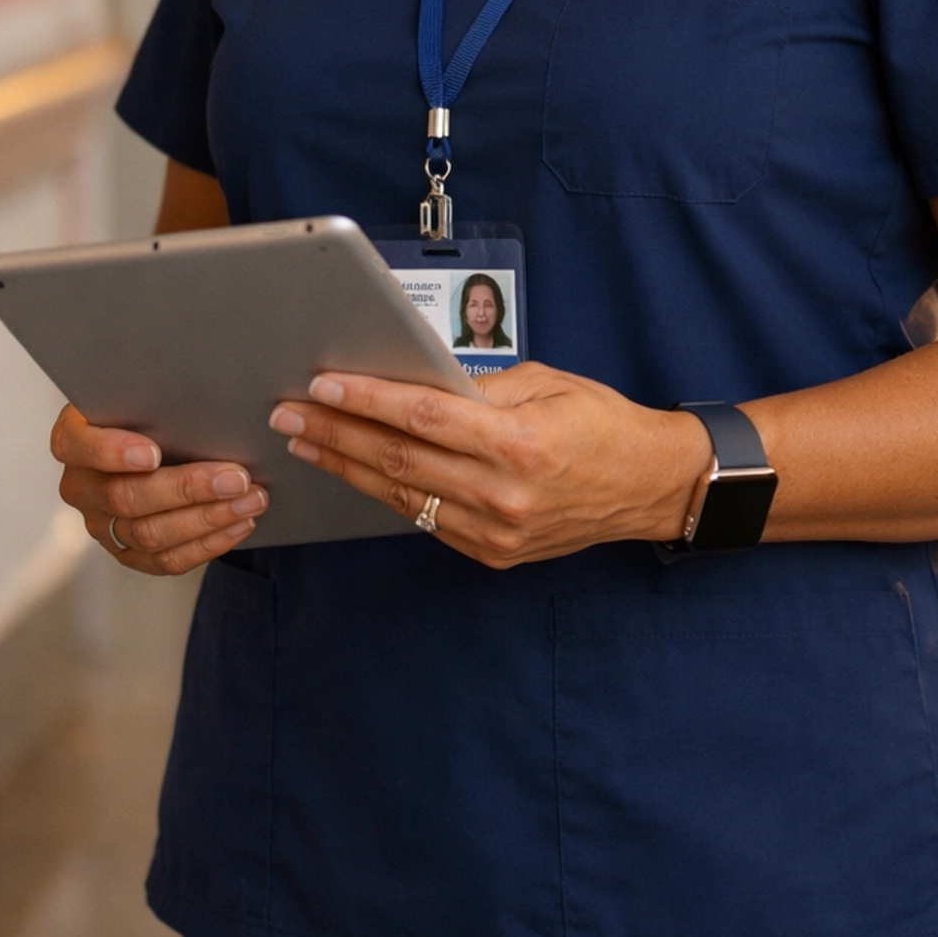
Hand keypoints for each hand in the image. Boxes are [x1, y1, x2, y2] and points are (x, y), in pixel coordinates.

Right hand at [51, 402, 268, 574]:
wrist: (150, 433)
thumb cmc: (150, 406)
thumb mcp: (145, 388)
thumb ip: (160, 392)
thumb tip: (208, 387)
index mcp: (73, 438)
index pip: (80, 445)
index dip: (112, 452)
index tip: (151, 453)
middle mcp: (81, 486)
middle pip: (125, 496)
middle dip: (187, 488)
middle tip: (236, 478)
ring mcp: (102, 524)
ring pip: (149, 533)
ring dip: (208, 518)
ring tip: (250, 500)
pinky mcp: (127, 552)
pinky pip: (165, 560)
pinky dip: (208, 544)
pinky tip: (239, 523)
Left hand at [268, 364, 709, 568]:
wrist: (648, 487)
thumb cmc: (602, 424)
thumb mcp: (548, 384)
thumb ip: (481, 388)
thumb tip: (414, 382)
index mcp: (519, 443)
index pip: (424, 417)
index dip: (367, 401)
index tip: (322, 385)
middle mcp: (504, 494)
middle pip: (400, 459)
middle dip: (336, 434)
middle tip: (289, 413)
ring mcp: (495, 532)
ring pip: (402, 496)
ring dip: (347, 467)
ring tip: (306, 442)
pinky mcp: (491, 554)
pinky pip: (425, 519)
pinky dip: (386, 493)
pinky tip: (356, 471)